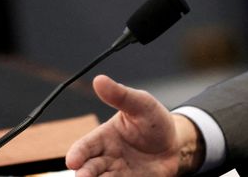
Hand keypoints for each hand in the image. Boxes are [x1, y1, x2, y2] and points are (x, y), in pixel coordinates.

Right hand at [66, 74, 203, 176]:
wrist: (175, 143)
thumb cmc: (153, 121)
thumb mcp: (141, 104)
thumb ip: (120, 95)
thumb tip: (99, 79)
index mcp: (104, 138)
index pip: (85, 147)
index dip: (77, 154)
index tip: (72, 161)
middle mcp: (107, 158)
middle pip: (88, 169)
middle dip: (84, 174)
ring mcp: (118, 174)